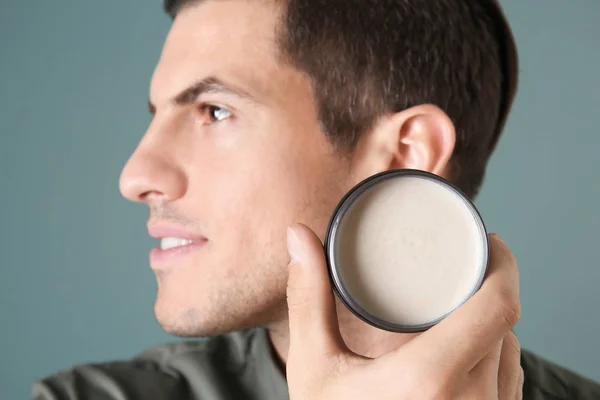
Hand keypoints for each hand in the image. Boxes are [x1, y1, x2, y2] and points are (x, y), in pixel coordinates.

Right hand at [285, 224, 523, 399]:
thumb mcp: (313, 367)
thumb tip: (298, 236)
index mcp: (430, 380)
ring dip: (490, 324)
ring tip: (461, 305)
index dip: (503, 265)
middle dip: (486, 289)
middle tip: (463, 266)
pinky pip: (508, 383)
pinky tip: (467, 350)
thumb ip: (308, 297)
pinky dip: (493, 357)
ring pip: (510, 354)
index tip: (489, 241)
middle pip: (502, 325)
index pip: (497, 308)